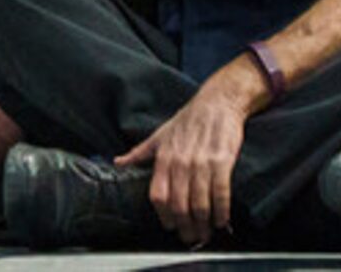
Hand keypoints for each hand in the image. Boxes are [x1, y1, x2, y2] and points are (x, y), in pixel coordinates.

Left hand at [120, 76, 251, 245]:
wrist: (217, 103)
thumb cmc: (187, 120)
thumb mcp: (159, 135)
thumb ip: (139, 153)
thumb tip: (117, 162)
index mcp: (164, 158)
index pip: (158, 195)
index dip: (163, 216)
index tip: (170, 227)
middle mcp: (181, 162)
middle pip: (179, 205)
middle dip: (186, 226)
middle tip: (192, 237)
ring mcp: (202, 163)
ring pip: (200, 203)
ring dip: (204, 223)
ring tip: (206, 233)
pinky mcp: (222, 161)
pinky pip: (221, 192)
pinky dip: (222, 211)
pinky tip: (222, 220)